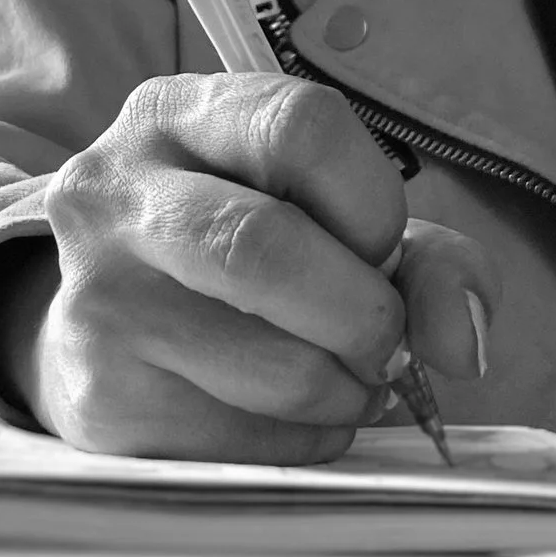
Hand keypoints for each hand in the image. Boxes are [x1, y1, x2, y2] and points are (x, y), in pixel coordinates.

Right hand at [0, 74, 496, 462]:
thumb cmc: (240, 265)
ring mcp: (95, 299)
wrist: (99, 333)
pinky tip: (284, 416)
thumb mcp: (328, 220)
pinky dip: (305, 441)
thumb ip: (428, 259)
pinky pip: (250, 440)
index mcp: (174, 115)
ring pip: (275, 366)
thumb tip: (460, 344)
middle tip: (382, 341)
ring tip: (340, 380)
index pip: (300, 126)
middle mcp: (112, 193)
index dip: (372, 201)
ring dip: (347, 392)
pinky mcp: (101, 399)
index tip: (380, 248)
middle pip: (265, 248)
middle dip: (365, 313)